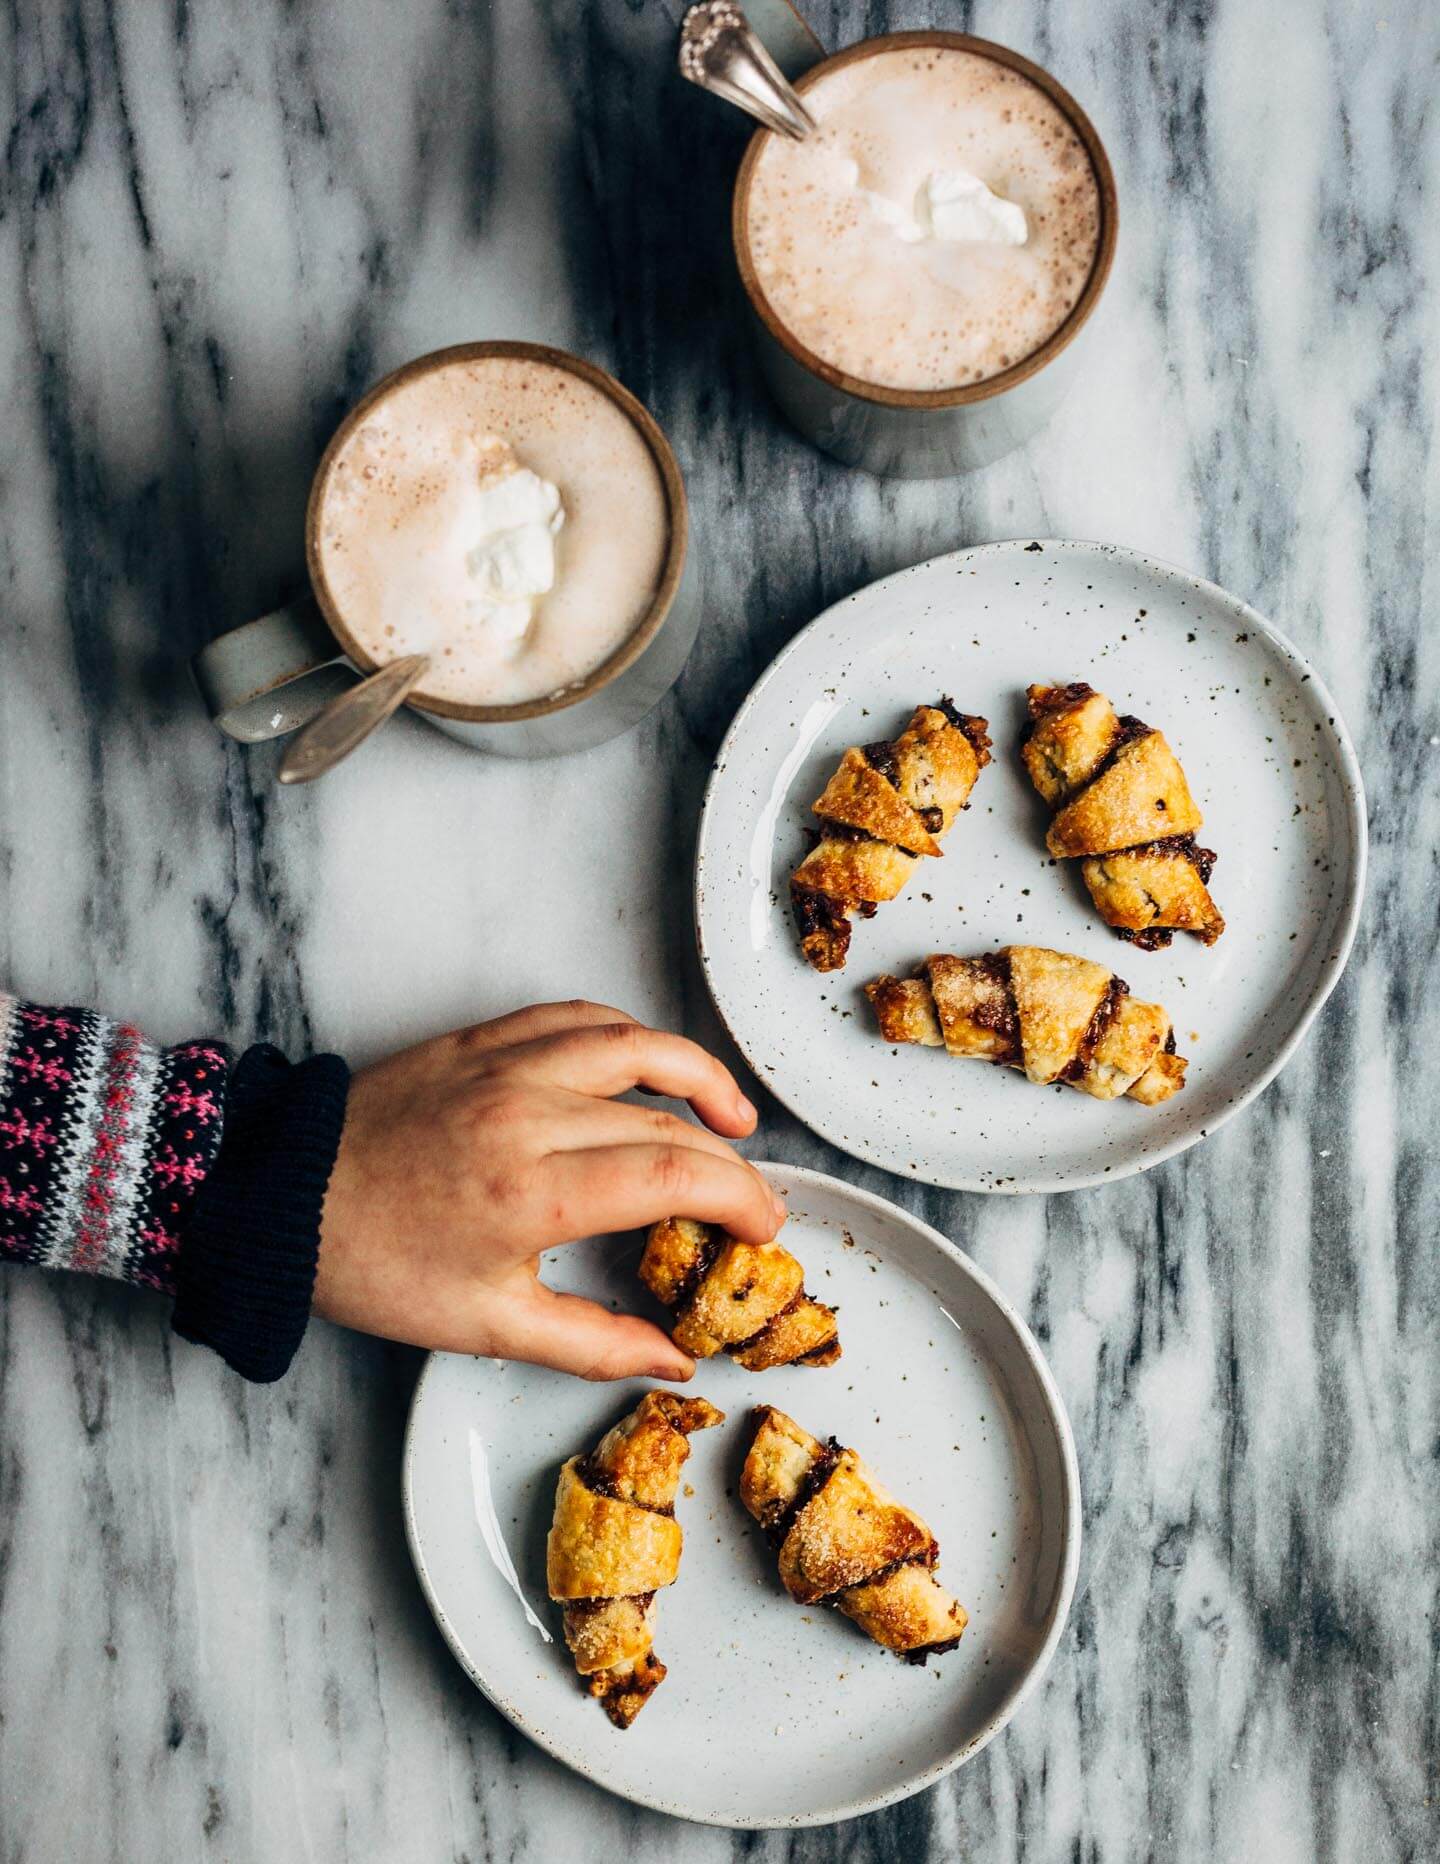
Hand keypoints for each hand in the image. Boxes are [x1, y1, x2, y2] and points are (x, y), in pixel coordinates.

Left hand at [314, 1000, 781, 1379]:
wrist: (279, 1200)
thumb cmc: (374, 1265)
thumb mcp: (485, 1325)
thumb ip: (593, 1342)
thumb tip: (672, 1360)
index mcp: (533, 1191)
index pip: (676, 1173)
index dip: (741, 1198)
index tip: (763, 1228)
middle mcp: (529, 1113)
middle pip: (666, 1119)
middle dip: (728, 1161)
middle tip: (750, 1201)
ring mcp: (505, 1066)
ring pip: (635, 1044)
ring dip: (699, 1075)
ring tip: (734, 1116)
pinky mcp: (481, 1041)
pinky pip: (577, 1017)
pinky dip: (630, 1036)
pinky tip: (650, 1066)